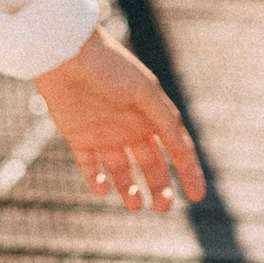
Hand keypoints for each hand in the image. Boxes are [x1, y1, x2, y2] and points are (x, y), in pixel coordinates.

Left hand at [37, 28, 204, 211]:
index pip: (176, 150)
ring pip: (122, 172)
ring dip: (130, 190)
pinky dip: (97, 182)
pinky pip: (90, 168)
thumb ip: (165, 119)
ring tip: (136, 205)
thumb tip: (185, 149)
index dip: (189, 173)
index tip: (197, 196)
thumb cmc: (110, 67)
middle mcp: (131, 128)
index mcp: (151, 115)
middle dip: (160, 188)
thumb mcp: (145, 91)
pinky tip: (104, 190)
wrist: (66, 54)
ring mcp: (105, 135)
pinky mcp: (79, 139)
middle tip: (164, 208)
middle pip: (151, 166)